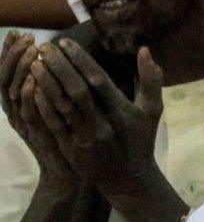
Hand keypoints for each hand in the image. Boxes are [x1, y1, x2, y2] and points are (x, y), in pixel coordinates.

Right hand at [1, 31, 75, 186]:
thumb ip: (52, 84)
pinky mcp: (35, 135)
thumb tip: (55, 57)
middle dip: (13, 56)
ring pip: (14, 92)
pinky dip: (29, 94)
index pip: (7, 72)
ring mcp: (23, 124)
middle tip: (26, 38)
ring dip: (21, 70)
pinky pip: (27, 112)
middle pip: (5, 78)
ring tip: (33, 51)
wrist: (68, 171)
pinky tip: (34, 79)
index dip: (9, 52)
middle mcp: (15, 112)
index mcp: (18, 104)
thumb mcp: (55, 106)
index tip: (18, 32)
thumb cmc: (65, 135)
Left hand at [28, 39, 163, 195]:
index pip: (99, 81)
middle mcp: (104, 124)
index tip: (65, 43)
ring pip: (63, 106)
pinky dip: (44, 105)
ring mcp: (87, 137)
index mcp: (123, 111)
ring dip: (47, 83)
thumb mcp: (152, 111)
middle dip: (60, 67)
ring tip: (35, 63)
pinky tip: (33, 89)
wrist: (128, 178)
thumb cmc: (140, 140)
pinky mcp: (73, 148)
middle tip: (45, 48)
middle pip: (78, 90)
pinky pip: (55, 123)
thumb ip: (151, 80)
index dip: (81, 61)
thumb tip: (144, 49)